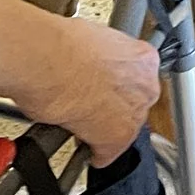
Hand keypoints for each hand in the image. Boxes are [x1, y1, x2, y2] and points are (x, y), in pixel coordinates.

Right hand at [32, 16, 162, 166]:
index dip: (115, 86)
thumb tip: (91, 62)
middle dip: (113, 108)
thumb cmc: (61, 45)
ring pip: (123, 128)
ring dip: (104, 130)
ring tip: (80, 124)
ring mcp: (134, 113)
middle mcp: (146, 85)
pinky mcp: (117, 138)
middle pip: (134, 104)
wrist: (49, 60)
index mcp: (143, 57)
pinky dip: (92, 154)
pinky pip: (106, 155)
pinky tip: (81, 147)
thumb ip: (102, 57)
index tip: (103, 89)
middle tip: (90, 105)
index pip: (137, 78)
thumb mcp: (92, 39)